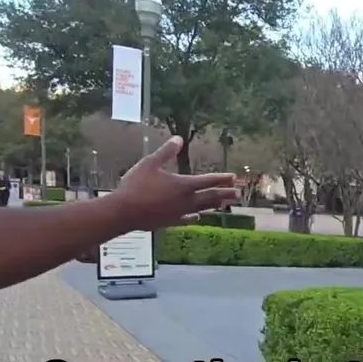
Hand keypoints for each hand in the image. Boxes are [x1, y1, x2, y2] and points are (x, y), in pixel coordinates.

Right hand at [115, 136, 238, 226]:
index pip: (208, 181)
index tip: (234, 177)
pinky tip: (198, 217)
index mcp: (183, 185)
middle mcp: (186, 200)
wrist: (124, 212)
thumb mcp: (150, 163)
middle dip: (224, 194)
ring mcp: (179, 213)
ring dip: (214, 206)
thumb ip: (166, 151)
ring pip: (201, 209)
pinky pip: (188, 219)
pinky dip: (195, 217)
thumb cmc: (136, 185)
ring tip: (224, 204)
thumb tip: (179, 139)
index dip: (222, 178)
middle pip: (210, 197)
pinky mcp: (171, 222)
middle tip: (238, 193)